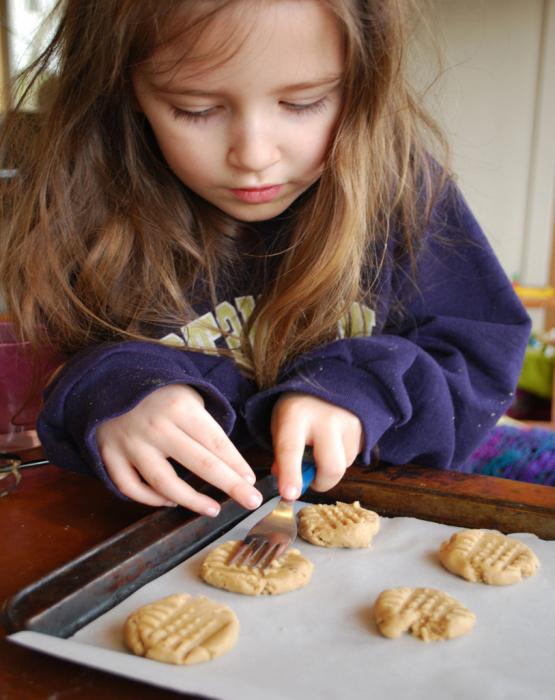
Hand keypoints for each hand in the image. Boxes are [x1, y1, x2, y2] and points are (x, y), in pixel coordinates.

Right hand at [96, 384, 260, 515]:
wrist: (107, 381)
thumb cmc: (157, 391)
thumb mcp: (186, 394)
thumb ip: (205, 424)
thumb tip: (231, 461)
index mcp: (179, 407)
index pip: (216, 442)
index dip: (236, 464)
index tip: (252, 480)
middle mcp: (156, 427)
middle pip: (200, 464)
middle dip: (231, 485)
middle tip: (251, 500)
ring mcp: (130, 444)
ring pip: (165, 483)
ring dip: (193, 501)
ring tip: (213, 509)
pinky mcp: (109, 456)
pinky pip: (131, 487)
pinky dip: (151, 499)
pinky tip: (170, 502)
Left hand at [270, 392, 363, 498]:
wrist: (327, 381)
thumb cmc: (298, 410)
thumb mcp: (281, 425)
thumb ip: (282, 455)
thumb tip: (289, 487)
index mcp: (295, 415)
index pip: (291, 449)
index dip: (290, 475)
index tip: (289, 495)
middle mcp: (325, 419)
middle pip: (331, 466)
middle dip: (322, 483)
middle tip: (311, 480)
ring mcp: (348, 423)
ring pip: (343, 466)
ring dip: (330, 468)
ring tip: (321, 449)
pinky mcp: (364, 429)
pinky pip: (353, 458)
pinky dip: (341, 459)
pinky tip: (334, 442)